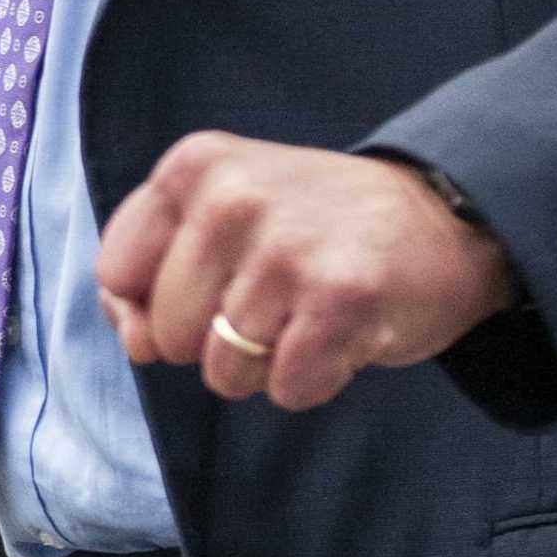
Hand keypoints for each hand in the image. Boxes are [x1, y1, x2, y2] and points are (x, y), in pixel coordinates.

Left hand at [95, 132, 514, 412]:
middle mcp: (231, 197)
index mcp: (193, 166)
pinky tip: (340, 333)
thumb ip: (154, 274)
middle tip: (274, 295)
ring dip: (267, 364)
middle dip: (214, 338)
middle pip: (167, 333)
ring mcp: (284, 248)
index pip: (116, 273)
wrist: (440, 216)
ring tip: (307, 312)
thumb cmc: (316, 226)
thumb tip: (133, 338)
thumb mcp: (222, 215)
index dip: (150, 305)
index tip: (204, 287)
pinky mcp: (338, 300)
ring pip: (224, 371)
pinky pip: (286, 389)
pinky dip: (313, 379)